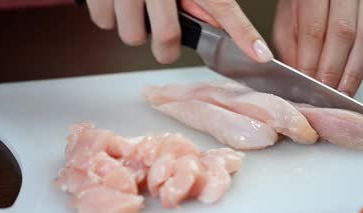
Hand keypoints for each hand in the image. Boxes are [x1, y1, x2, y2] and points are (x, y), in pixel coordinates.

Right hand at [86, 0, 273, 63]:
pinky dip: (109, 16)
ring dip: (134, 29)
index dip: (243, 35)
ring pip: (131, 36)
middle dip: (166, 46)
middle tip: (164, 36)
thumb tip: (213, 23)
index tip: (260, 56)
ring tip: (135, 6)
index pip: (223, 8)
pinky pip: (103, 22)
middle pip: (166, 38)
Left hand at [273, 0, 362, 95]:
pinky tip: (350, 83)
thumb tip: (300, 78)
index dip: (311, 59)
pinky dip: (360, 67)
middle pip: (343, 33)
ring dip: (352, 73)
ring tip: (341, 95)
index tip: (307, 83)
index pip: (314, 28)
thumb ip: (291, 48)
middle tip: (325, 94)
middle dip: (333, 69)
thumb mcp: (286, 21)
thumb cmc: (301, 5)